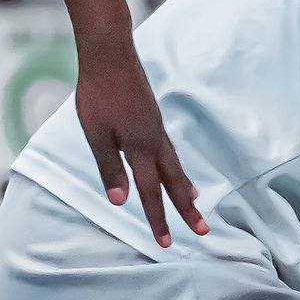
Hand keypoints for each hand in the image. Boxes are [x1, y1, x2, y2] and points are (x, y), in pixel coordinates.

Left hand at [72, 42, 205, 247]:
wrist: (110, 56)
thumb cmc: (98, 94)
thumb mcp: (96, 134)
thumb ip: (109, 167)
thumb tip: (121, 202)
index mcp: (140, 148)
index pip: (150, 192)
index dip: (157, 218)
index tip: (166, 243)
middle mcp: (154, 141)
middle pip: (174, 182)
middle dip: (186, 208)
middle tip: (202, 230)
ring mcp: (156, 129)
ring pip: (175, 165)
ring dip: (184, 187)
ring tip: (194, 202)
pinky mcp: (153, 118)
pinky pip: (169, 150)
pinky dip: (176, 166)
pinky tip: (172, 166)